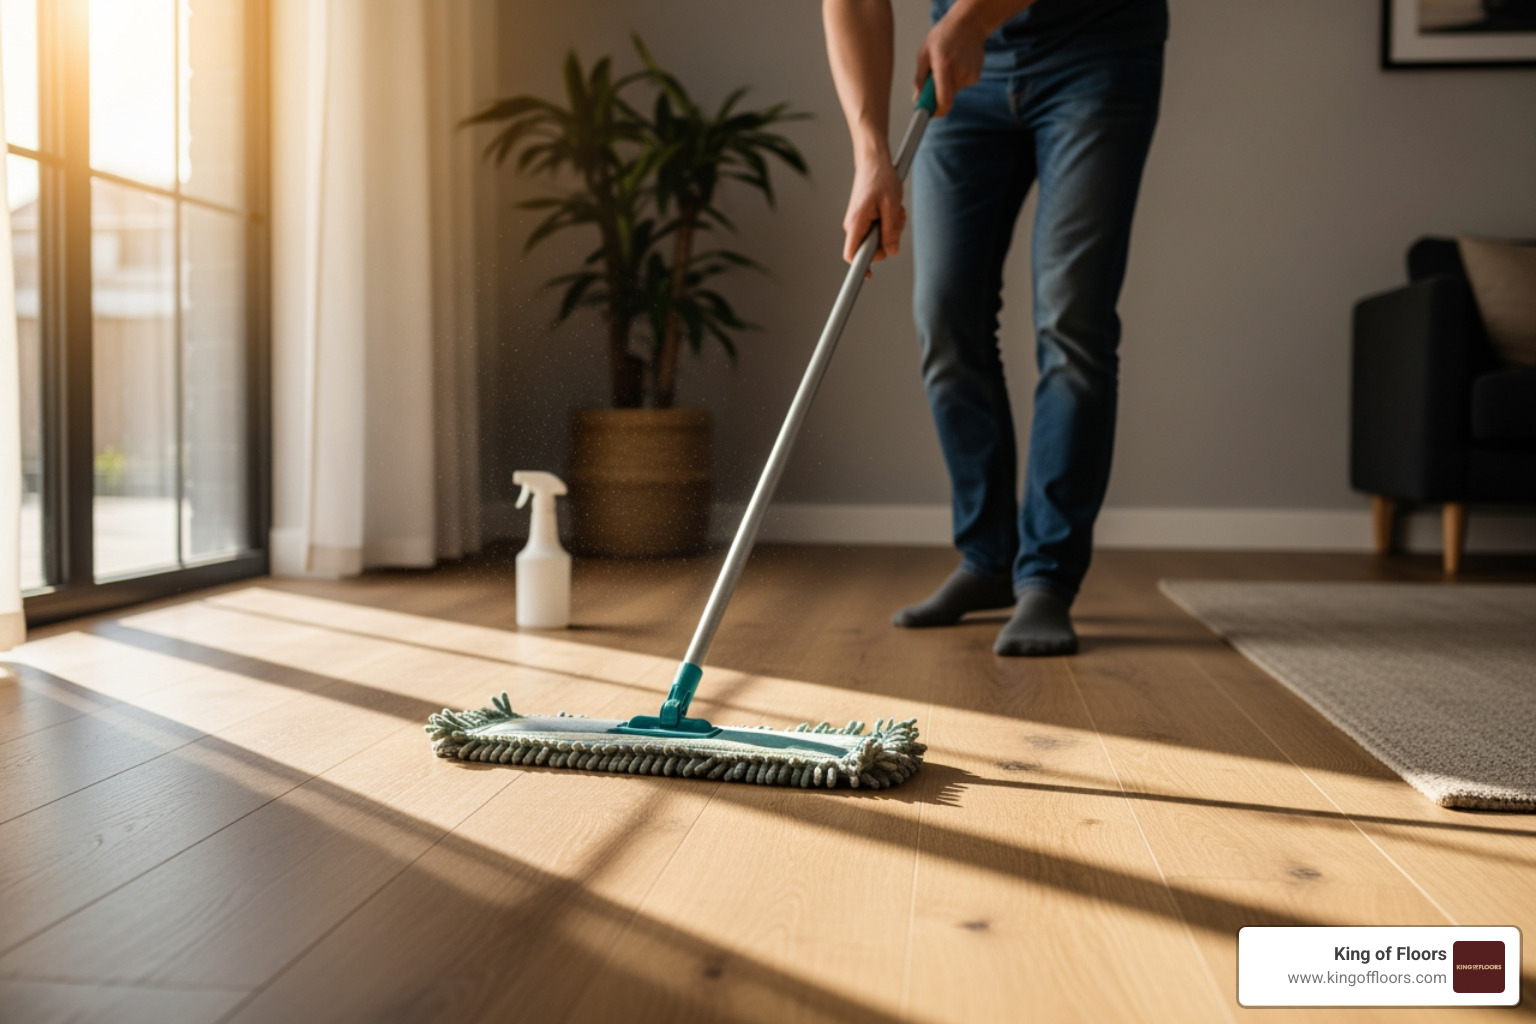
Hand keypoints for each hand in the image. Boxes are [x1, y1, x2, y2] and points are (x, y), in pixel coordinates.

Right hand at [842, 157, 905, 272]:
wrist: (873, 162)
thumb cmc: (881, 179)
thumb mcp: (892, 206)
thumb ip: (891, 231)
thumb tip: (891, 251)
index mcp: (856, 223)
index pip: (852, 254)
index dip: (859, 267)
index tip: (868, 276)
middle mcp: (854, 225)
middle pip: (871, 248)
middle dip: (887, 239)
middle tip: (896, 220)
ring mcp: (859, 222)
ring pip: (877, 238)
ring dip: (891, 228)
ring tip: (894, 210)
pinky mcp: (865, 218)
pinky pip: (878, 229)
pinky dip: (888, 221)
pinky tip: (891, 208)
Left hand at [914, 6, 987, 116]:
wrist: (969, 24)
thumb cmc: (944, 36)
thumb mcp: (925, 53)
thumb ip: (920, 78)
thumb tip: (917, 98)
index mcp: (944, 66)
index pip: (944, 101)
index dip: (936, 111)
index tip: (929, 113)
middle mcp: (959, 72)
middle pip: (947, 98)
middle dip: (937, 95)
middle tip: (933, 80)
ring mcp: (970, 75)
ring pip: (954, 91)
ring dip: (947, 85)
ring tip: (947, 65)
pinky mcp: (976, 76)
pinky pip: (961, 85)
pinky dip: (956, 80)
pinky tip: (957, 64)